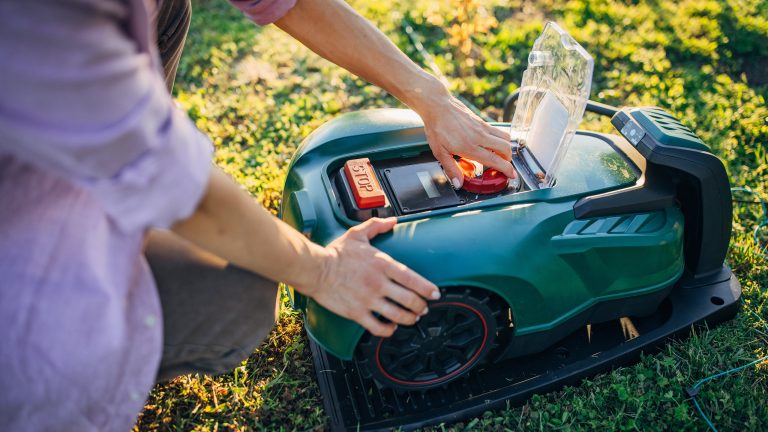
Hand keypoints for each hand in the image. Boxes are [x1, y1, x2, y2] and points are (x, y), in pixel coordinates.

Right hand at [306, 217, 439, 336]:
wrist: (314, 269)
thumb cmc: (335, 253)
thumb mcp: (357, 234)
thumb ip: (376, 226)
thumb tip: (392, 221)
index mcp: (382, 264)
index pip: (412, 279)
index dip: (427, 288)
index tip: (435, 293)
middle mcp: (378, 283)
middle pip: (409, 300)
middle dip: (421, 307)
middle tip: (423, 308)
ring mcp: (368, 300)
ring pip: (397, 315)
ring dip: (409, 319)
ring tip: (412, 318)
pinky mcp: (357, 313)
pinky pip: (378, 327)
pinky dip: (388, 330)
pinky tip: (391, 327)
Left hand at [419, 94, 516, 187]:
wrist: (437, 106)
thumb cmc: (437, 127)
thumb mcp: (440, 152)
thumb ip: (451, 169)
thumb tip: (458, 183)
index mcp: (469, 147)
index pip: (494, 160)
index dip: (506, 169)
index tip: (511, 175)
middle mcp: (480, 136)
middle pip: (506, 148)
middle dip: (508, 160)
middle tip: (503, 166)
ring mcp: (482, 127)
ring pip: (505, 138)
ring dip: (506, 148)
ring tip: (499, 156)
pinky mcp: (482, 121)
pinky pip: (498, 131)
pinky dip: (500, 139)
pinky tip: (491, 144)